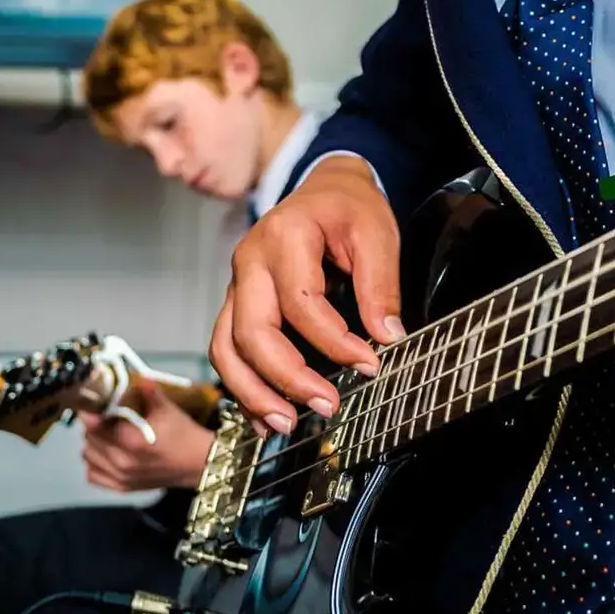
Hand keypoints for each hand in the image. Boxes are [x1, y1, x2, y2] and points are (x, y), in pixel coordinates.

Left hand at [81, 380, 215, 492]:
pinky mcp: (122, 488)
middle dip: (94, 425)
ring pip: (87, 456)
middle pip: (89, 439)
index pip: (94, 425)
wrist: (199, 462)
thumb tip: (136, 378)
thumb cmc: (184, 435)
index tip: (92, 404)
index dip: (90, 412)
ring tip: (106, 434)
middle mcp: (122, 462)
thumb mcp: (168, 409)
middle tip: (104, 415)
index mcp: (131, 441)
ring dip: (93, 443)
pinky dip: (95, 463)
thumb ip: (148, 392)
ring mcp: (121, 477)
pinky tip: (106, 453)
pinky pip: (93, 475)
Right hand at [209, 155, 404, 434]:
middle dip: (288, 376)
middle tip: (326, 405)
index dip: (335, 341)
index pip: (302, 301)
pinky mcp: (237, 303)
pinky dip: (242, 386)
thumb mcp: (377, 233)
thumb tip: (387, 337)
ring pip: (227, 346)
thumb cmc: (349, 208)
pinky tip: (266, 416)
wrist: (324, 189)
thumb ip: (381, 284)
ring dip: (253, 392)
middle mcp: (250, 260)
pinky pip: (226, 349)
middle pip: (253, 330)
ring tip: (287, 424)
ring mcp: (237, 283)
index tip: (370, 365)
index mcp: (285, 235)